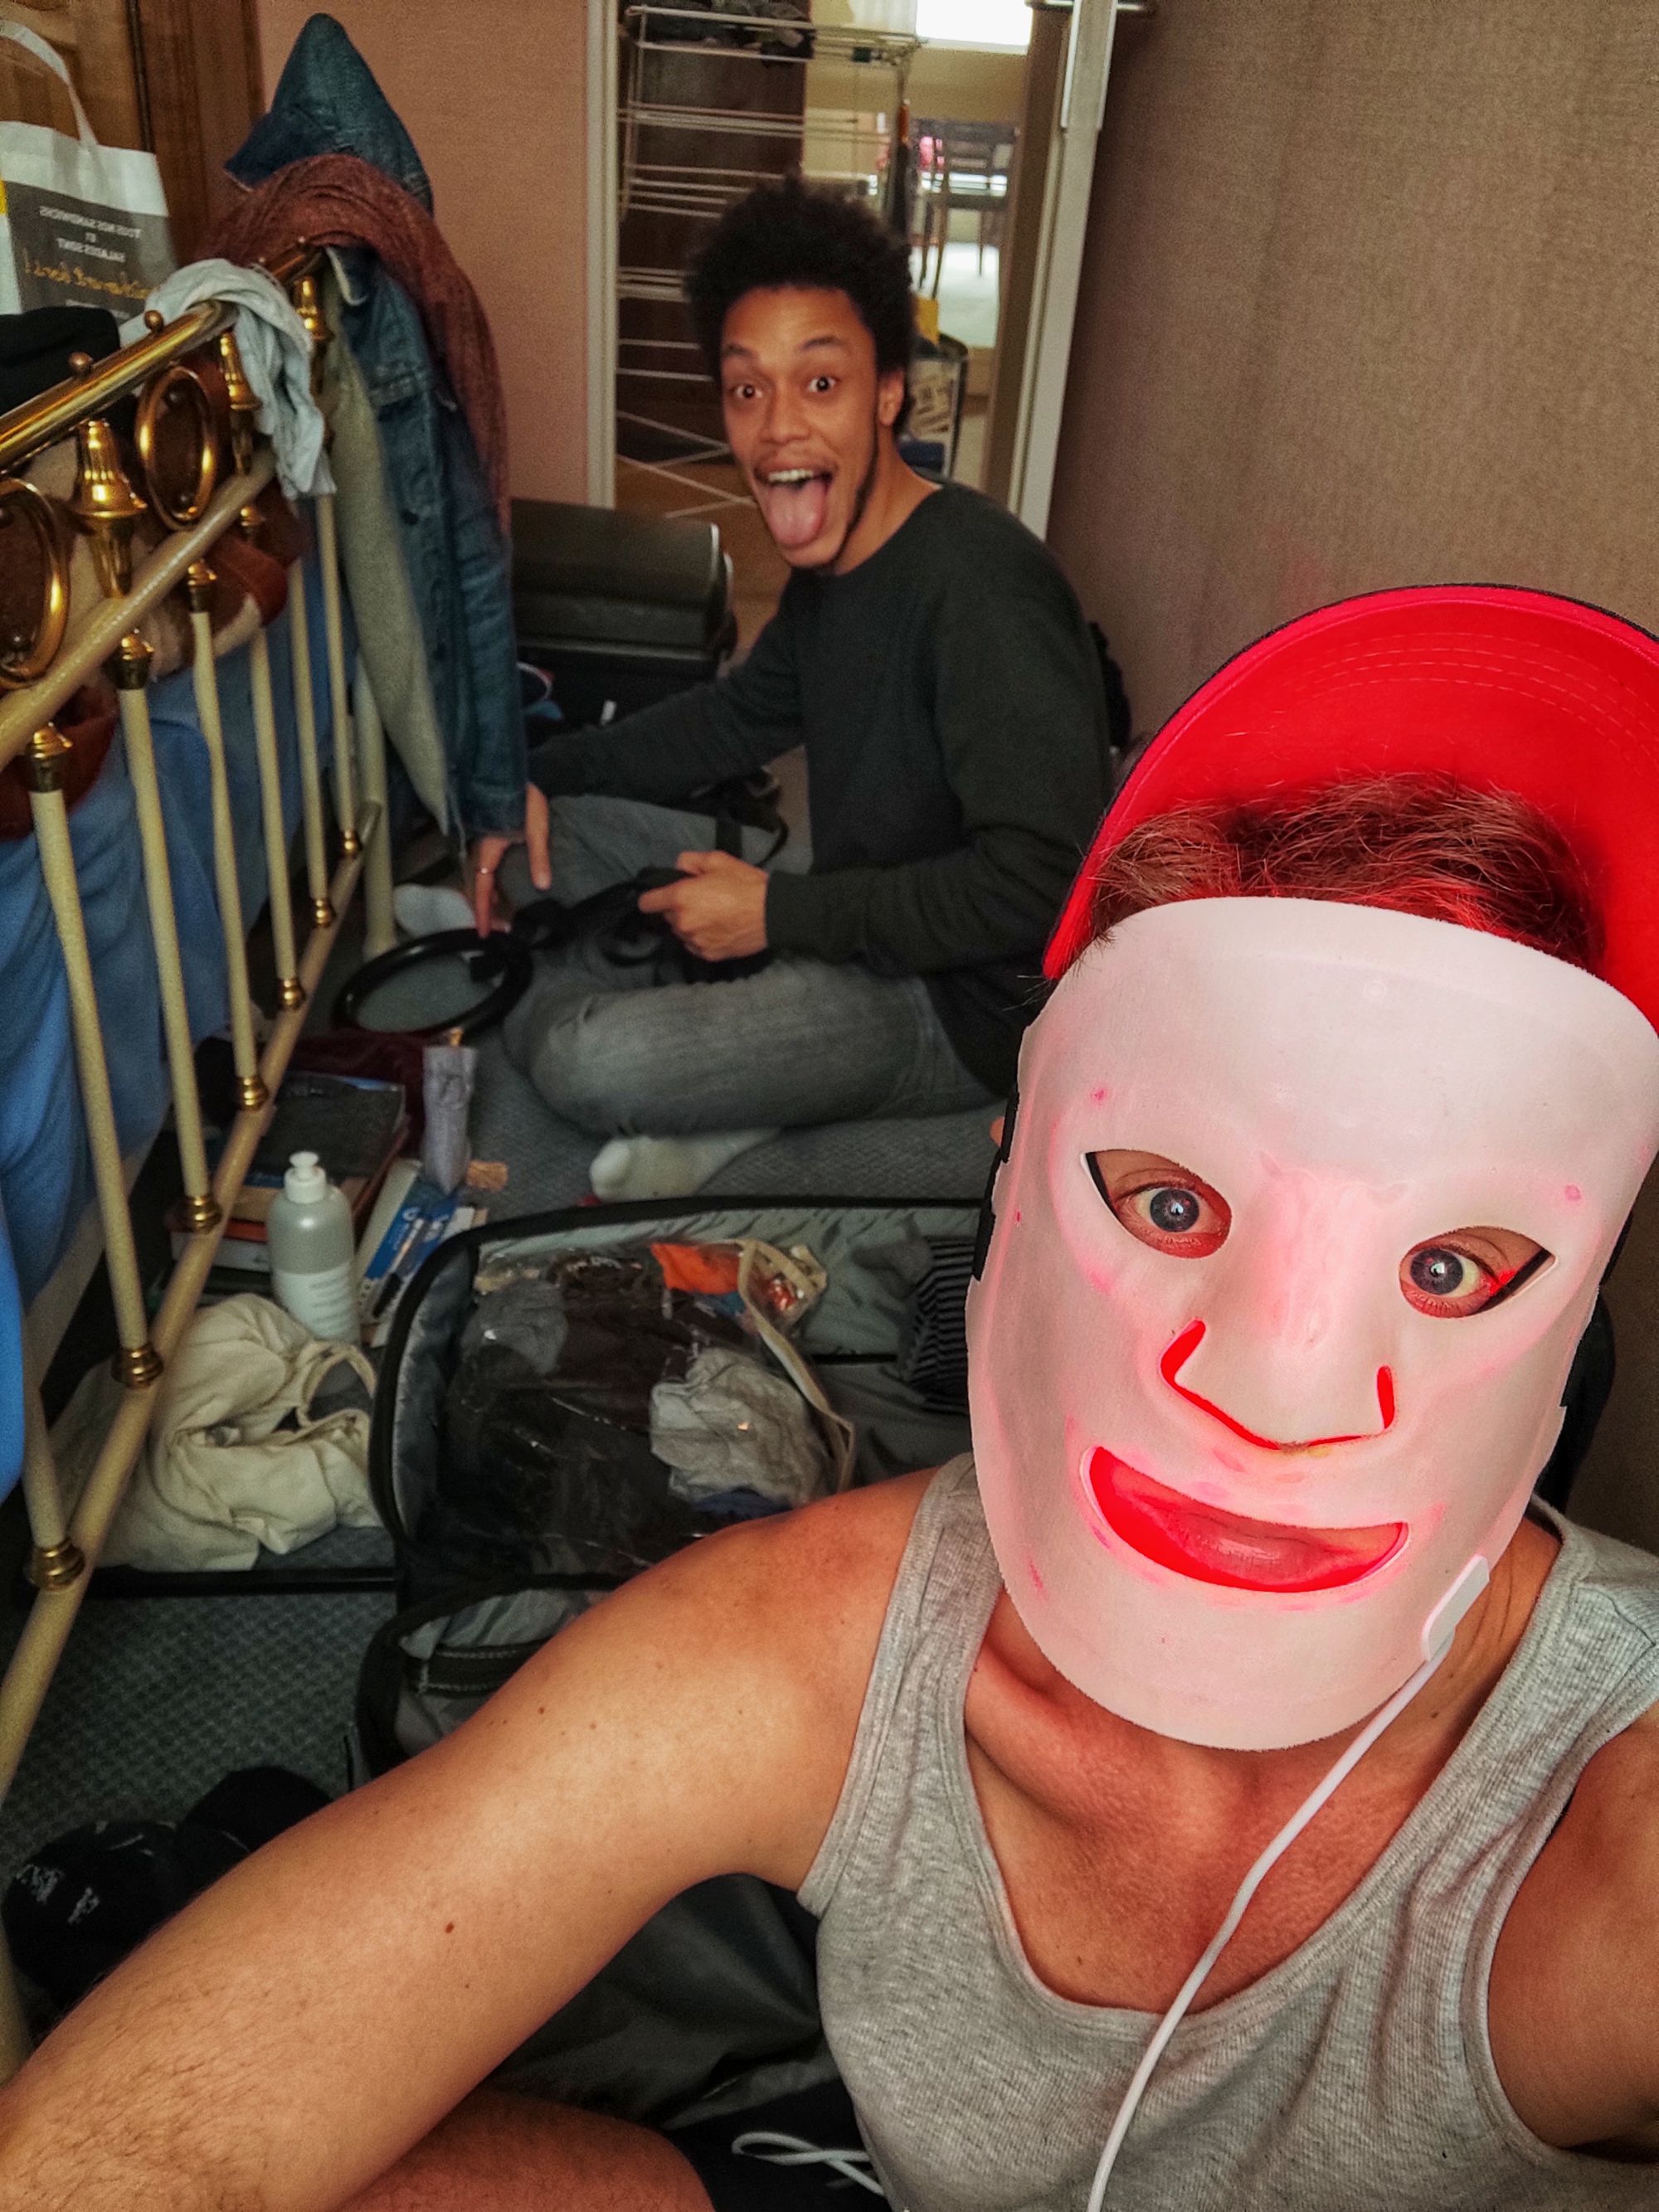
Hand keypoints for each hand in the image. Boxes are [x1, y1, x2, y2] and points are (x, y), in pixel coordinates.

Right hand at [469, 782, 551, 934]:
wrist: (509, 772)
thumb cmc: (525, 798)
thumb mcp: (536, 827)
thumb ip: (539, 856)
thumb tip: (543, 886)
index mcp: (489, 849)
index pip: (482, 887)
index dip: (483, 911)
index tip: (484, 933)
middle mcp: (480, 849)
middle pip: (476, 887)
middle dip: (484, 911)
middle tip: (497, 931)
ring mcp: (481, 844)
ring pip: (478, 879)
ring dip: (487, 900)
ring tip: (501, 917)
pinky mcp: (488, 840)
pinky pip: (483, 869)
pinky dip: (489, 886)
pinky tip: (501, 893)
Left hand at [637, 848, 769, 961]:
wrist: (772, 913)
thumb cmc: (745, 884)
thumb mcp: (717, 860)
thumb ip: (689, 861)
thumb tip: (678, 869)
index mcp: (680, 898)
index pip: (648, 903)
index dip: (651, 898)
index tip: (657, 898)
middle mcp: (683, 922)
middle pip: (668, 917)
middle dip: (678, 909)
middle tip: (701, 900)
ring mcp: (695, 941)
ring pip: (682, 932)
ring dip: (690, 924)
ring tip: (712, 916)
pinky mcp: (708, 954)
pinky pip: (695, 945)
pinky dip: (701, 937)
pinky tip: (718, 929)